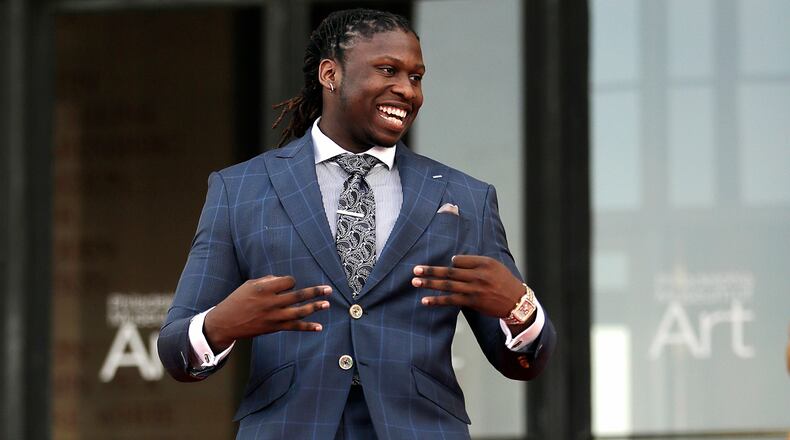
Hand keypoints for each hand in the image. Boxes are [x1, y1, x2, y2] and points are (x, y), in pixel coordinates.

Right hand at [204, 275, 330, 351]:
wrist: (226, 323)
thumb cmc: (237, 300)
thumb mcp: (249, 285)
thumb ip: (268, 281)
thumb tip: (284, 280)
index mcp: (264, 289)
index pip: (288, 281)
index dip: (290, 282)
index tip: (288, 284)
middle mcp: (271, 302)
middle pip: (298, 295)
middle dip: (315, 292)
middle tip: (328, 289)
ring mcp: (273, 316)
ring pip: (299, 312)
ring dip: (314, 307)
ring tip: (327, 304)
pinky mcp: (274, 328)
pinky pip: (294, 327)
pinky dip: (307, 327)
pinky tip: (319, 327)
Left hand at [412, 255, 524, 318]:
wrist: (517, 302)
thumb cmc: (504, 282)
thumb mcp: (494, 266)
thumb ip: (475, 262)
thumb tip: (452, 261)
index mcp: (484, 263)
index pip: (459, 260)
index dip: (452, 263)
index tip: (447, 265)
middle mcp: (478, 275)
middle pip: (450, 272)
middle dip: (431, 271)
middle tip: (415, 270)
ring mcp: (474, 289)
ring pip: (448, 285)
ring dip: (430, 284)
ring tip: (415, 282)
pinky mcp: (472, 302)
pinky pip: (451, 300)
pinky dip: (437, 300)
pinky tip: (425, 301)